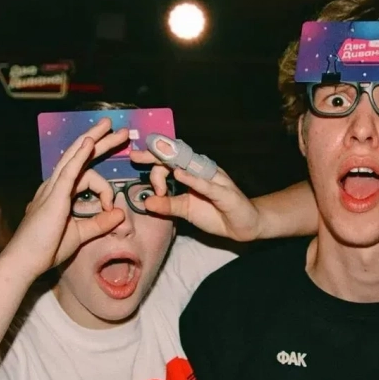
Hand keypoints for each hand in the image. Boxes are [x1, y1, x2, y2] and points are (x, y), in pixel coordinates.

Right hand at [1, 118, 127, 277]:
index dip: (105, 188)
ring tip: (109, 126)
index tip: (112, 206)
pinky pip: (69, 171)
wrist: (26, 261)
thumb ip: (99, 223)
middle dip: (99, 141)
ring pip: (75, 157)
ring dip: (93, 140)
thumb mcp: (80, 234)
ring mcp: (52, 189)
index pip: (86, 175)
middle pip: (79, 156)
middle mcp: (54, 186)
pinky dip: (80, 156)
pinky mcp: (54, 196)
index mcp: (59, 193)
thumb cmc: (47, 249)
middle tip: (116, 127)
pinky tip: (90, 143)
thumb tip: (120, 214)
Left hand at [130, 144, 262, 241]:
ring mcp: (214, 179)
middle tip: (136, 156)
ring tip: (154, 156)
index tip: (134, 158)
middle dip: (155, 154)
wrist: (244, 225)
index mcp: (192, 173)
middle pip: (177, 157)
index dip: (152, 157)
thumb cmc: (216, 213)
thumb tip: (145, 202)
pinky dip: (192, 179)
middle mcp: (202, 171)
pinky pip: (206, 184)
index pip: (169, 161)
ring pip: (190, 167)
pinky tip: (179, 174)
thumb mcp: (186, 210)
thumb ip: (167, 205)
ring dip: (171, 161)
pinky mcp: (223, 192)